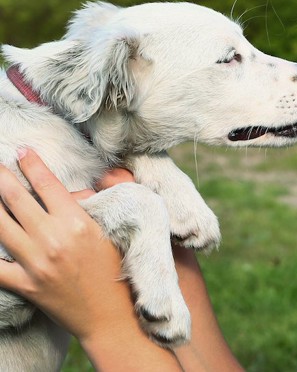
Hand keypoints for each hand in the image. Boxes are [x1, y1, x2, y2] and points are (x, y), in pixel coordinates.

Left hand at [0, 149, 134, 341]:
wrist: (110, 314)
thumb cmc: (115, 268)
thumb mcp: (110, 231)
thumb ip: (92, 205)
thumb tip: (74, 190)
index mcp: (78, 222)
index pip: (47, 184)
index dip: (31, 164)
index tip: (22, 151)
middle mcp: (54, 239)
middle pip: (15, 199)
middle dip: (0, 177)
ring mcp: (37, 263)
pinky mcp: (26, 285)